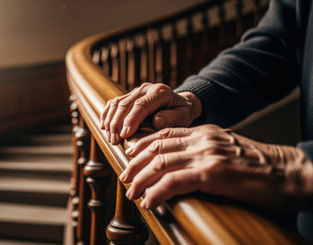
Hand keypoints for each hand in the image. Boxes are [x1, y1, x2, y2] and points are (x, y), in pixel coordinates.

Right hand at [100, 82, 201, 144]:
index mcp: (160, 92)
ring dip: (110, 121)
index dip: (130, 120)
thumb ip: (172, 118)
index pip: (141, 105)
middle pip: (125, 104)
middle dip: (117, 124)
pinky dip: (106, 114)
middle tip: (114, 141)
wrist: (180, 103)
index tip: (124, 135)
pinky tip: (104, 127)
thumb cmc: (182, 113)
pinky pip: (113, 103)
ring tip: (110, 138)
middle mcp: (146, 88)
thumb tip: (155, 120)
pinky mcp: (128, 95)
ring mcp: (136, 91)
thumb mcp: (184, 117)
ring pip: (117, 103)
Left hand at [119, 124, 312, 208]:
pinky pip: (173, 181)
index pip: (163, 134)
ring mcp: (206, 154)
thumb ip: (203, 151)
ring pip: (160, 163)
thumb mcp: (226, 149)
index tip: (130, 156)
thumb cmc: (259, 165)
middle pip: (156, 147)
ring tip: (131, 192)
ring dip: (141, 180)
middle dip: (135, 164)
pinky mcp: (212, 173)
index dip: (142, 145)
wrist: (288, 171)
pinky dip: (156, 192)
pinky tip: (149, 201)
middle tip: (124, 177)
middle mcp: (201, 139)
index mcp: (204, 132)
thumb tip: (182, 164)